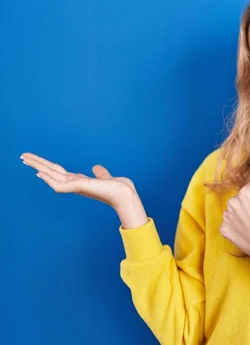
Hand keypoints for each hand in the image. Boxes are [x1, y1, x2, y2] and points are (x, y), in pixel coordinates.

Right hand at [20, 152, 147, 227]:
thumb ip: (100, 173)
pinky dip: (49, 180)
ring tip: (25, 160)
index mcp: (79, 181)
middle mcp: (75, 184)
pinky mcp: (80, 187)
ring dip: (38, 167)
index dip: (46, 166)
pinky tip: (40, 173)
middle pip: (51, 172)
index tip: (36, 161)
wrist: (126, 194)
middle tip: (22, 156)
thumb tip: (96, 167)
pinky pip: (60, 185)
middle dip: (37, 164)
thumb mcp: (107, 177)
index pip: (58, 172)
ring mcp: (76, 186)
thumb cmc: (118, 189)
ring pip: (52, 176)